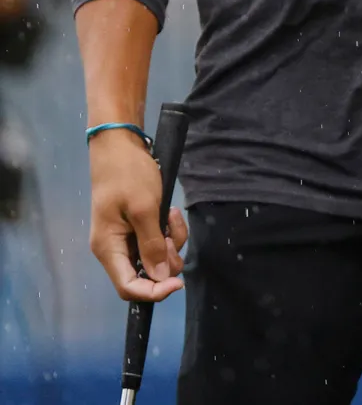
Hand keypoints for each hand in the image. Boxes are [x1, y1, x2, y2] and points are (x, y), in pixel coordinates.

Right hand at [89, 128, 187, 301]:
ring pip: (154, 256)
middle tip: (173, 231)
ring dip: (170, 240)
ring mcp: (124, 237)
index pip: (128, 288)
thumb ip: (152, 245)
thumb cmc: (128, 174)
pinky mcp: (135, 225)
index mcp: (108, 248)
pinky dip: (167, 230)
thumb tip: (161, 278)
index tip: (178, 283)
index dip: (154, 292)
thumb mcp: (144, 208)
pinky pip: (155, 240)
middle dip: (167, 257)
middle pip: (145, 274)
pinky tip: (170, 211)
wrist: (119, 143)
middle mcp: (114, 248)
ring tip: (172, 214)